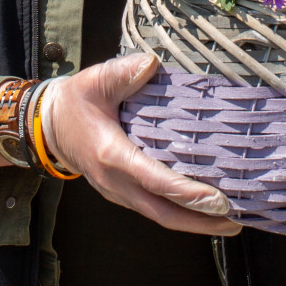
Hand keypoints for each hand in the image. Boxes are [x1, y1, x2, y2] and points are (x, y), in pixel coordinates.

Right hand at [40, 52, 240, 236]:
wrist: (48, 126)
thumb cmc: (75, 102)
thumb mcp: (95, 80)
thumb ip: (124, 72)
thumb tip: (152, 63)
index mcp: (113, 156)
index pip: (156, 181)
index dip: (189, 193)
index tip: (219, 200)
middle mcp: (116, 182)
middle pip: (164, 213)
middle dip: (202, 221)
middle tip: (236, 220)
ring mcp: (118, 193)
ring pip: (161, 216)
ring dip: (194, 222)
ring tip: (230, 221)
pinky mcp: (122, 194)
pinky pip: (155, 209)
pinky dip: (180, 213)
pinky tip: (203, 210)